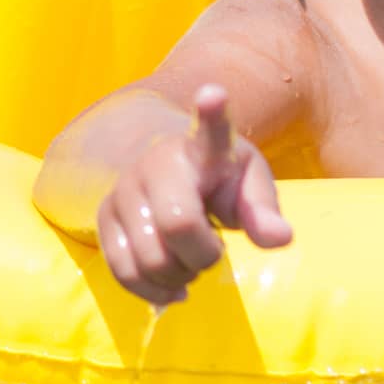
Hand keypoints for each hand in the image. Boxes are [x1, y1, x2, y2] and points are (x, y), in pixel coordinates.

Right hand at [96, 84, 292, 305]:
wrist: (171, 174)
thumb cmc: (220, 181)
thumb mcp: (249, 187)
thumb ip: (264, 212)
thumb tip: (280, 239)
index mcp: (204, 148)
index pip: (210, 129)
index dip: (211, 112)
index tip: (215, 93)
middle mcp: (158, 162)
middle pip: (178, 225)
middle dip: (204, 254)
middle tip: (214, 248)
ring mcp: (125, 188)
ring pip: (150, 258)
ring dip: (179, 275)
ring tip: (192, 260)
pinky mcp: (103, 218)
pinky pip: (123, 272)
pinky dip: (153, 290)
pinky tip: (175, 286)